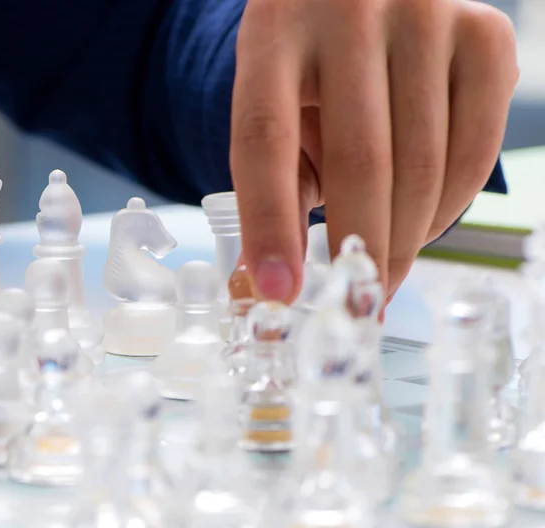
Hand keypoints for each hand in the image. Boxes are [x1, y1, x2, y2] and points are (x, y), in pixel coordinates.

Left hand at [230, 0, 517, 303]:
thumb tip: (266, 286)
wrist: (365, 1)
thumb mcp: (278, 112)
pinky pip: (475, 150)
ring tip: (384, 269)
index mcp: (273, 30)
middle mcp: (349, 8)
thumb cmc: (310, 72)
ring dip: (404, 238)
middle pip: (360, 159)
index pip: (264, 139)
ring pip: (423, 163)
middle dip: (359, 250)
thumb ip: (274, 188)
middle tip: (357, 304)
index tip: (279, 294)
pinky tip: (421, 226)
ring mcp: (424, 14)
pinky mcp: (484, 32)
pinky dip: (449, 208)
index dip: (270, 224)